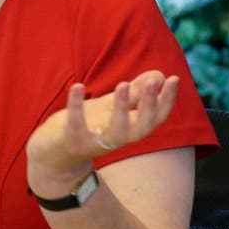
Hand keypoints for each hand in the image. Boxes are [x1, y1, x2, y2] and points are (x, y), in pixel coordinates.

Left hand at [26, 70, 178, 195]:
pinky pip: (76, 124)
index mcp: (129, 129)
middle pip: (142, 128)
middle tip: (153, 83)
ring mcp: (95, 142)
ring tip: (122, 83)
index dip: (167, 100)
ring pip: (115, 132)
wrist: (54, 153)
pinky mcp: (72, 141)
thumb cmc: (88, 126)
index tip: (174, 79)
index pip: (156, 118)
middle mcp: (117, 139)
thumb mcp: (112, 107)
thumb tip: (159, 75)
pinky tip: (77, 86)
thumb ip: (135, 93)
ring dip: (121, 108)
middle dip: (149, 106)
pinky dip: (76, 105)